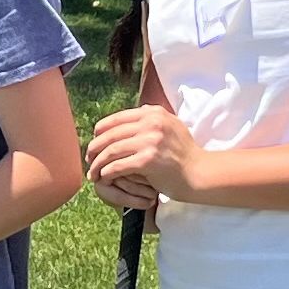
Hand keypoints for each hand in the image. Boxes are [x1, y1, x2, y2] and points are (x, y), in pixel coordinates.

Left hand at [85, 105, 206, 207]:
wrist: (200, 173)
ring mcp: (150, 141)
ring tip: (93, 172)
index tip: (95, 142)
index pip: (116, 119)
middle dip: (95, 148)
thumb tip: (138, 110)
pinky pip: (117, 165)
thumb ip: (154, 118)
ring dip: (98, 163)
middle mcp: (151, 123)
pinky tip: (103, 178)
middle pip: (110, 134)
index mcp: (153, 113)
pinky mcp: (147, 160)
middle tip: (89, 159)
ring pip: (111, 150)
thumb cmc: (184, 154)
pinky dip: (107, 173)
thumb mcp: (172, 126)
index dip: (100, 131)